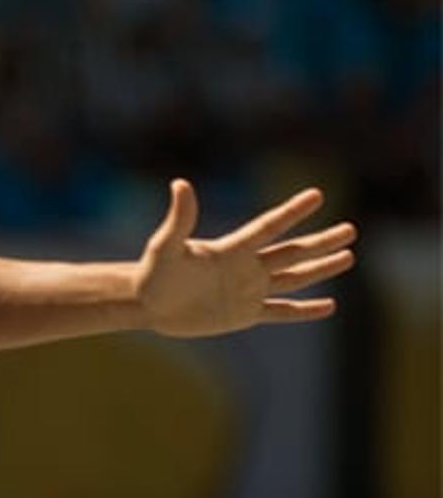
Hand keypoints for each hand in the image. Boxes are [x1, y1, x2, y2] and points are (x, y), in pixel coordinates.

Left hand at [134, 180, 355, 338]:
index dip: (292, 211)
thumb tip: (180, 183)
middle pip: (292, 251)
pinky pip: (282, 311)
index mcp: (232, 249)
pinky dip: (305, 310)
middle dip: (321, 241)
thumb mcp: (167, 245)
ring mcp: (248, 291)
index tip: (316, 195)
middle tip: (350, 229)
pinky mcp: (244, 314)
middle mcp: (246, 267)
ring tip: (348, 256)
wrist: (147, 303)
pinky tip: (329, 305)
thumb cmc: (153, 272)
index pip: (269, 227)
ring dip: (320, 268)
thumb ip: (180, 218)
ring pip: (294, 278)